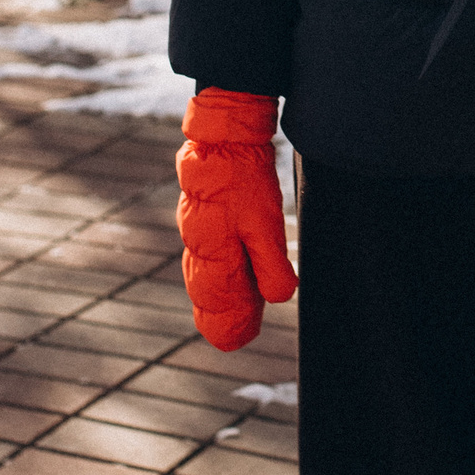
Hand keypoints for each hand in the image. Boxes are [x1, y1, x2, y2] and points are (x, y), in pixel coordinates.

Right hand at [174, 89, 296, 351]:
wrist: (224, 133)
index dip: (226, 322)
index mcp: (211, 251)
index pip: (215, 300)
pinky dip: (216, 269)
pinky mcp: (201, 212)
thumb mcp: (265, 222)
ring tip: (235, 312)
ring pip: (205, 271)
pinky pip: (206, 250)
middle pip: (207, 290)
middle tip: (235, 336)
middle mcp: (197, 243)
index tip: (236, 342)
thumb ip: (269, 262)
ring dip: (220, 293)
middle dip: (221, 314)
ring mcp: (196, 226)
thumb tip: (279, 299)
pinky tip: (228, 272)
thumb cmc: (243, 178)